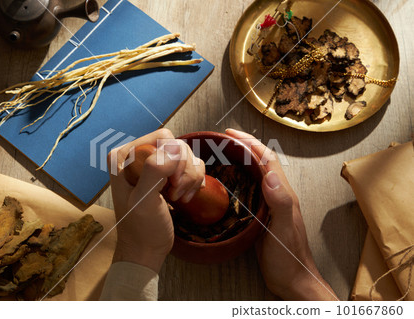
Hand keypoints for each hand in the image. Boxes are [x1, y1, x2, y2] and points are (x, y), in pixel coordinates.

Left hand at [108, 128, 204, 272]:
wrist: (146, 249)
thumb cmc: (140, 228)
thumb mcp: (144, 201)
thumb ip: (154, 172)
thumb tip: (174, 148)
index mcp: (124, 156)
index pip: (162, 138)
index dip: (173, 159)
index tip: (170, 183)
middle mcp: (139, 155)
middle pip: (178, 146)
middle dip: (183, 172)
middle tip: (174, 193)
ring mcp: (155, 164)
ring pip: (188, 156)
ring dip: (190, 179)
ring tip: (177, 198)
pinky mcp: (168, 174)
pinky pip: (193, 166)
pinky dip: (194, 182)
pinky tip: (184, 198)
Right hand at [225, 129, 337, 300]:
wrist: (292, 280)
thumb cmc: (289, 259)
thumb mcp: (284, 229)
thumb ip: (280, 201)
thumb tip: (268, 173)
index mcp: (283, 194)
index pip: (267, 159)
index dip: (250, 143)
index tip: (231, 134)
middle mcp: (277, 195)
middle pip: (261, 162)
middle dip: (244, 145)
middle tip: (223, 138)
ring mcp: (269, 205)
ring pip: (255, 173)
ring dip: (241, 159)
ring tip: (223, 152)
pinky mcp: (261, 215)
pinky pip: (250, 189)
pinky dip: (238, 178)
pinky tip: (228, 181)